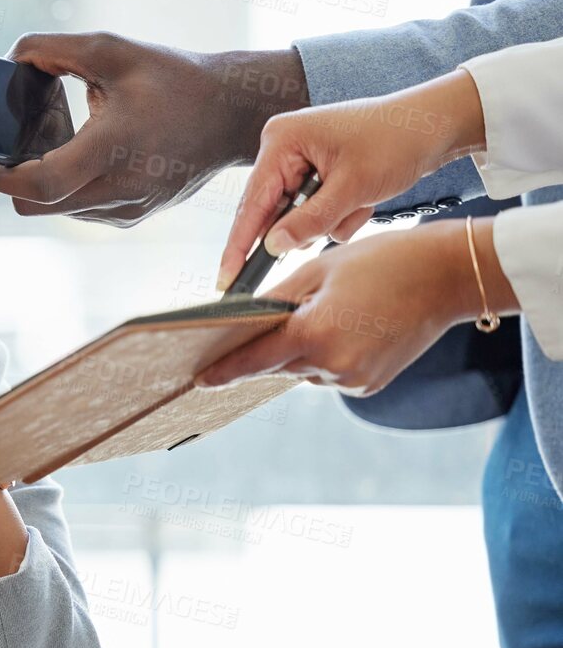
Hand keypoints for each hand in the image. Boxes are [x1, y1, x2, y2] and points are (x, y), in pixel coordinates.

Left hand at [0, 33, 306, 225]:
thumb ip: (53, 51)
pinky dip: (69, 188)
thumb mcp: (112, 51)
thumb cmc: (173, 79)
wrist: (230, 114)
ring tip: (57, 143)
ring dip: (43, 183)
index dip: (2, 177)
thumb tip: (10, 61)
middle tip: (11, 148)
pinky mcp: (131, 217)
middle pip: (34, 206)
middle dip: (13, 180)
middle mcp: (119, 189)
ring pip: (56, 210)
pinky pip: (80, 210)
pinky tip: (84, 155)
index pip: (40, 184)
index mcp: (113, 148)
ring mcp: (125, 210)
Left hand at [197, 221, 507, 395]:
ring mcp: (353, 380)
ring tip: (329, 313)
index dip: (223, 370)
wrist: (448, 277)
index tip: (198, 380)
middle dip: (267, 348)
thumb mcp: (321, 270)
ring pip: (304, 369)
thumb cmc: (384, 262)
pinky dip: (326, 355)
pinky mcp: (368, 385)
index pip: (254, 359)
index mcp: (316, 334)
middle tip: (264, 326)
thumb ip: (277, 300)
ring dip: (301, 349)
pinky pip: (329, 373)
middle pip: (278, 364)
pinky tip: (348, 327)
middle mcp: (333, 365)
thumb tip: (243, 320)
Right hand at [217, 70, 486, 285]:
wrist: (438, 124)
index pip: (252, 204)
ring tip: (363, 201)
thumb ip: (308, 222)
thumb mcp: (352, 188)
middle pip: (274, 211)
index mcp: (282, 141)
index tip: (226, 280)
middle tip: (342, 216)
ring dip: (330, 219)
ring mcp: (299, 159)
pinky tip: (365, 198)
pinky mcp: (317, 170)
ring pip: (298, 215)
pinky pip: (315, 210)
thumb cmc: (397, 142)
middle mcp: (283, 147)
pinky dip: (340, 213)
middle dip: (308, 224)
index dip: (239, 245)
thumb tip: (271, 249)